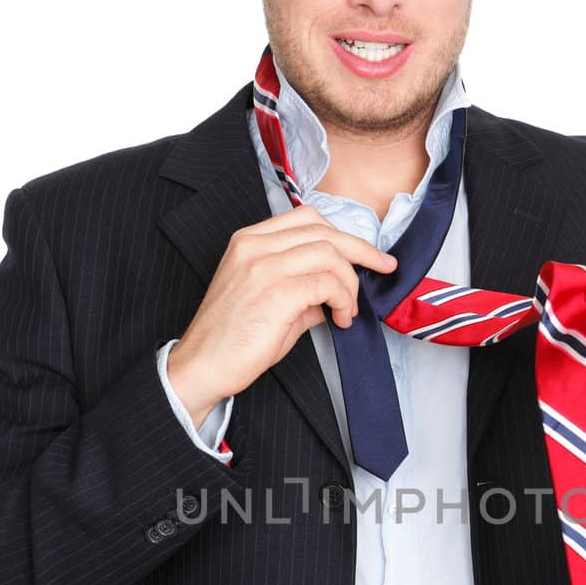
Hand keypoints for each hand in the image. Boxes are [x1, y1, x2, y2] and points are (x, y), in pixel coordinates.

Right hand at [168, 206, 397, 424]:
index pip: (306, 218)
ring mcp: (264, 266)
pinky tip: (340, 318)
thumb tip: (337, 290)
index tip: (366, 253)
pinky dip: (343, 300)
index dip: (343, 234)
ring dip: (350, 283)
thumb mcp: (269, 301)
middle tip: (384, 267)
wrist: (202, 366)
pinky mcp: (276, 292)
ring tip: (348, 310)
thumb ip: (302, 287)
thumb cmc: (232, 339)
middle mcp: (255, 246)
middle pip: (324, 231)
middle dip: (361, 250)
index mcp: (249, 241)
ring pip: (330, 255)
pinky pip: (327, 284)